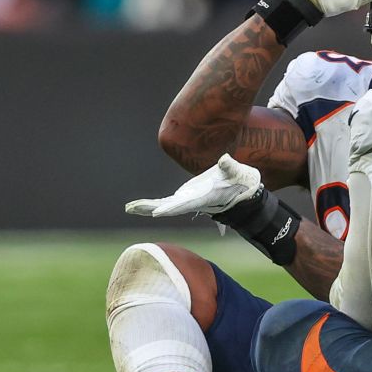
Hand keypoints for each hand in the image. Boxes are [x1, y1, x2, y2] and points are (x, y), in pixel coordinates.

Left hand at [126, 154, 261, 217]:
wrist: (242, 190)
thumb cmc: (241, 181)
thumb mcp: (237, 172)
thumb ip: (230, 166)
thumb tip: (224, 159)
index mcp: (203, 197)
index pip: (184, 203)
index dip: (170, 207)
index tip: (156, 212)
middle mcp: (192, 201)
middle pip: (167, 207)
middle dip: (149, 208)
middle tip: (130, 208)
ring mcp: (187, 200)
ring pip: (163, 205)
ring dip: (146, 207)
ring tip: (129, 208)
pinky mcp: (185, 196)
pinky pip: (166, 202)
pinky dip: (153, 204)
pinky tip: (140, 206)